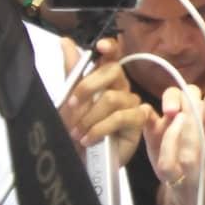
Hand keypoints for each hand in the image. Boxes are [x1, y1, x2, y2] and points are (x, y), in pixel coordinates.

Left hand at [61, 38, 148, 166]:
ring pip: (113, 98)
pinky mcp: (138, 122)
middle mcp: (121, 88)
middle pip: (114, 71)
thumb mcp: (67, 100)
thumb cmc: (74, 132)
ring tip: (77, 132)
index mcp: (105, 79)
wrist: (79, 163)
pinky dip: (100, 128)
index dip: (110, 48)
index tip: (100, 47)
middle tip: (72, 105)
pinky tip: (89, 138)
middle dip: (88, 87)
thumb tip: (65, 41)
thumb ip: (71, 71)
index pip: (112, 56)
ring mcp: (131, 104)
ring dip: (89, 116)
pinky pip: (121, 117)